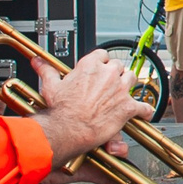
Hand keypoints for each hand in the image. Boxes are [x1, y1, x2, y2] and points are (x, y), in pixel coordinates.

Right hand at [32, 48, 153, 168]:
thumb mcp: (51, 86)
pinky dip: (145, 110)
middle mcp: (108, 74)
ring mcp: (119, 89)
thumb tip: (37, 62)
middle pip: (118, 65)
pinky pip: (143, 106)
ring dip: (129, 85)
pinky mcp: (127, 106)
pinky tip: (143, 112)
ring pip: (132, 78)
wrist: (69, 128)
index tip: (99, 67)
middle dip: (115, 73)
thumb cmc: (61, 109)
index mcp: (90, 66)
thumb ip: (46, 71)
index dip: (101, 61)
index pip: (102, 55)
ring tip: (125, 91)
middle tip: (110, 82)